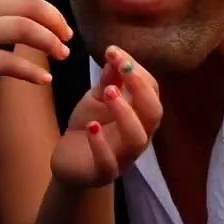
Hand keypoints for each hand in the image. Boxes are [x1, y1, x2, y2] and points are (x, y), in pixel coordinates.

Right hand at [0, 0, 72, 90]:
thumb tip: (21, 14)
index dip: (48, 10)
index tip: (61, 24)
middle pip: (30, 8)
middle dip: (55, 24)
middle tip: (67, 40)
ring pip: (25, 31)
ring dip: (49, 43)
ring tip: (61, 56)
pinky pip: (9, 63)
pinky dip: (31, 71)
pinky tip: (43, 79)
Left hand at [50, 46, 160, 188]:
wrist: (70, 161)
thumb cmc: (91, 126)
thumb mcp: (98, 98)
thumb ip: (108, 79)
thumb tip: (115, 53)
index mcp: (141, 114)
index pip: (151, 90)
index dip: (137, 70)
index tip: (114, 51)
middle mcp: (139, 135)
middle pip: (153, 113)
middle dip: (140, 88)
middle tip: (122, 68)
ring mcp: (124, 156)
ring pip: (136, 138)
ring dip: (125, 113)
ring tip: (108, 93)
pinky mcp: (103, 172)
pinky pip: (108, 162)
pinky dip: (100, 144)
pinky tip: (92, 128)